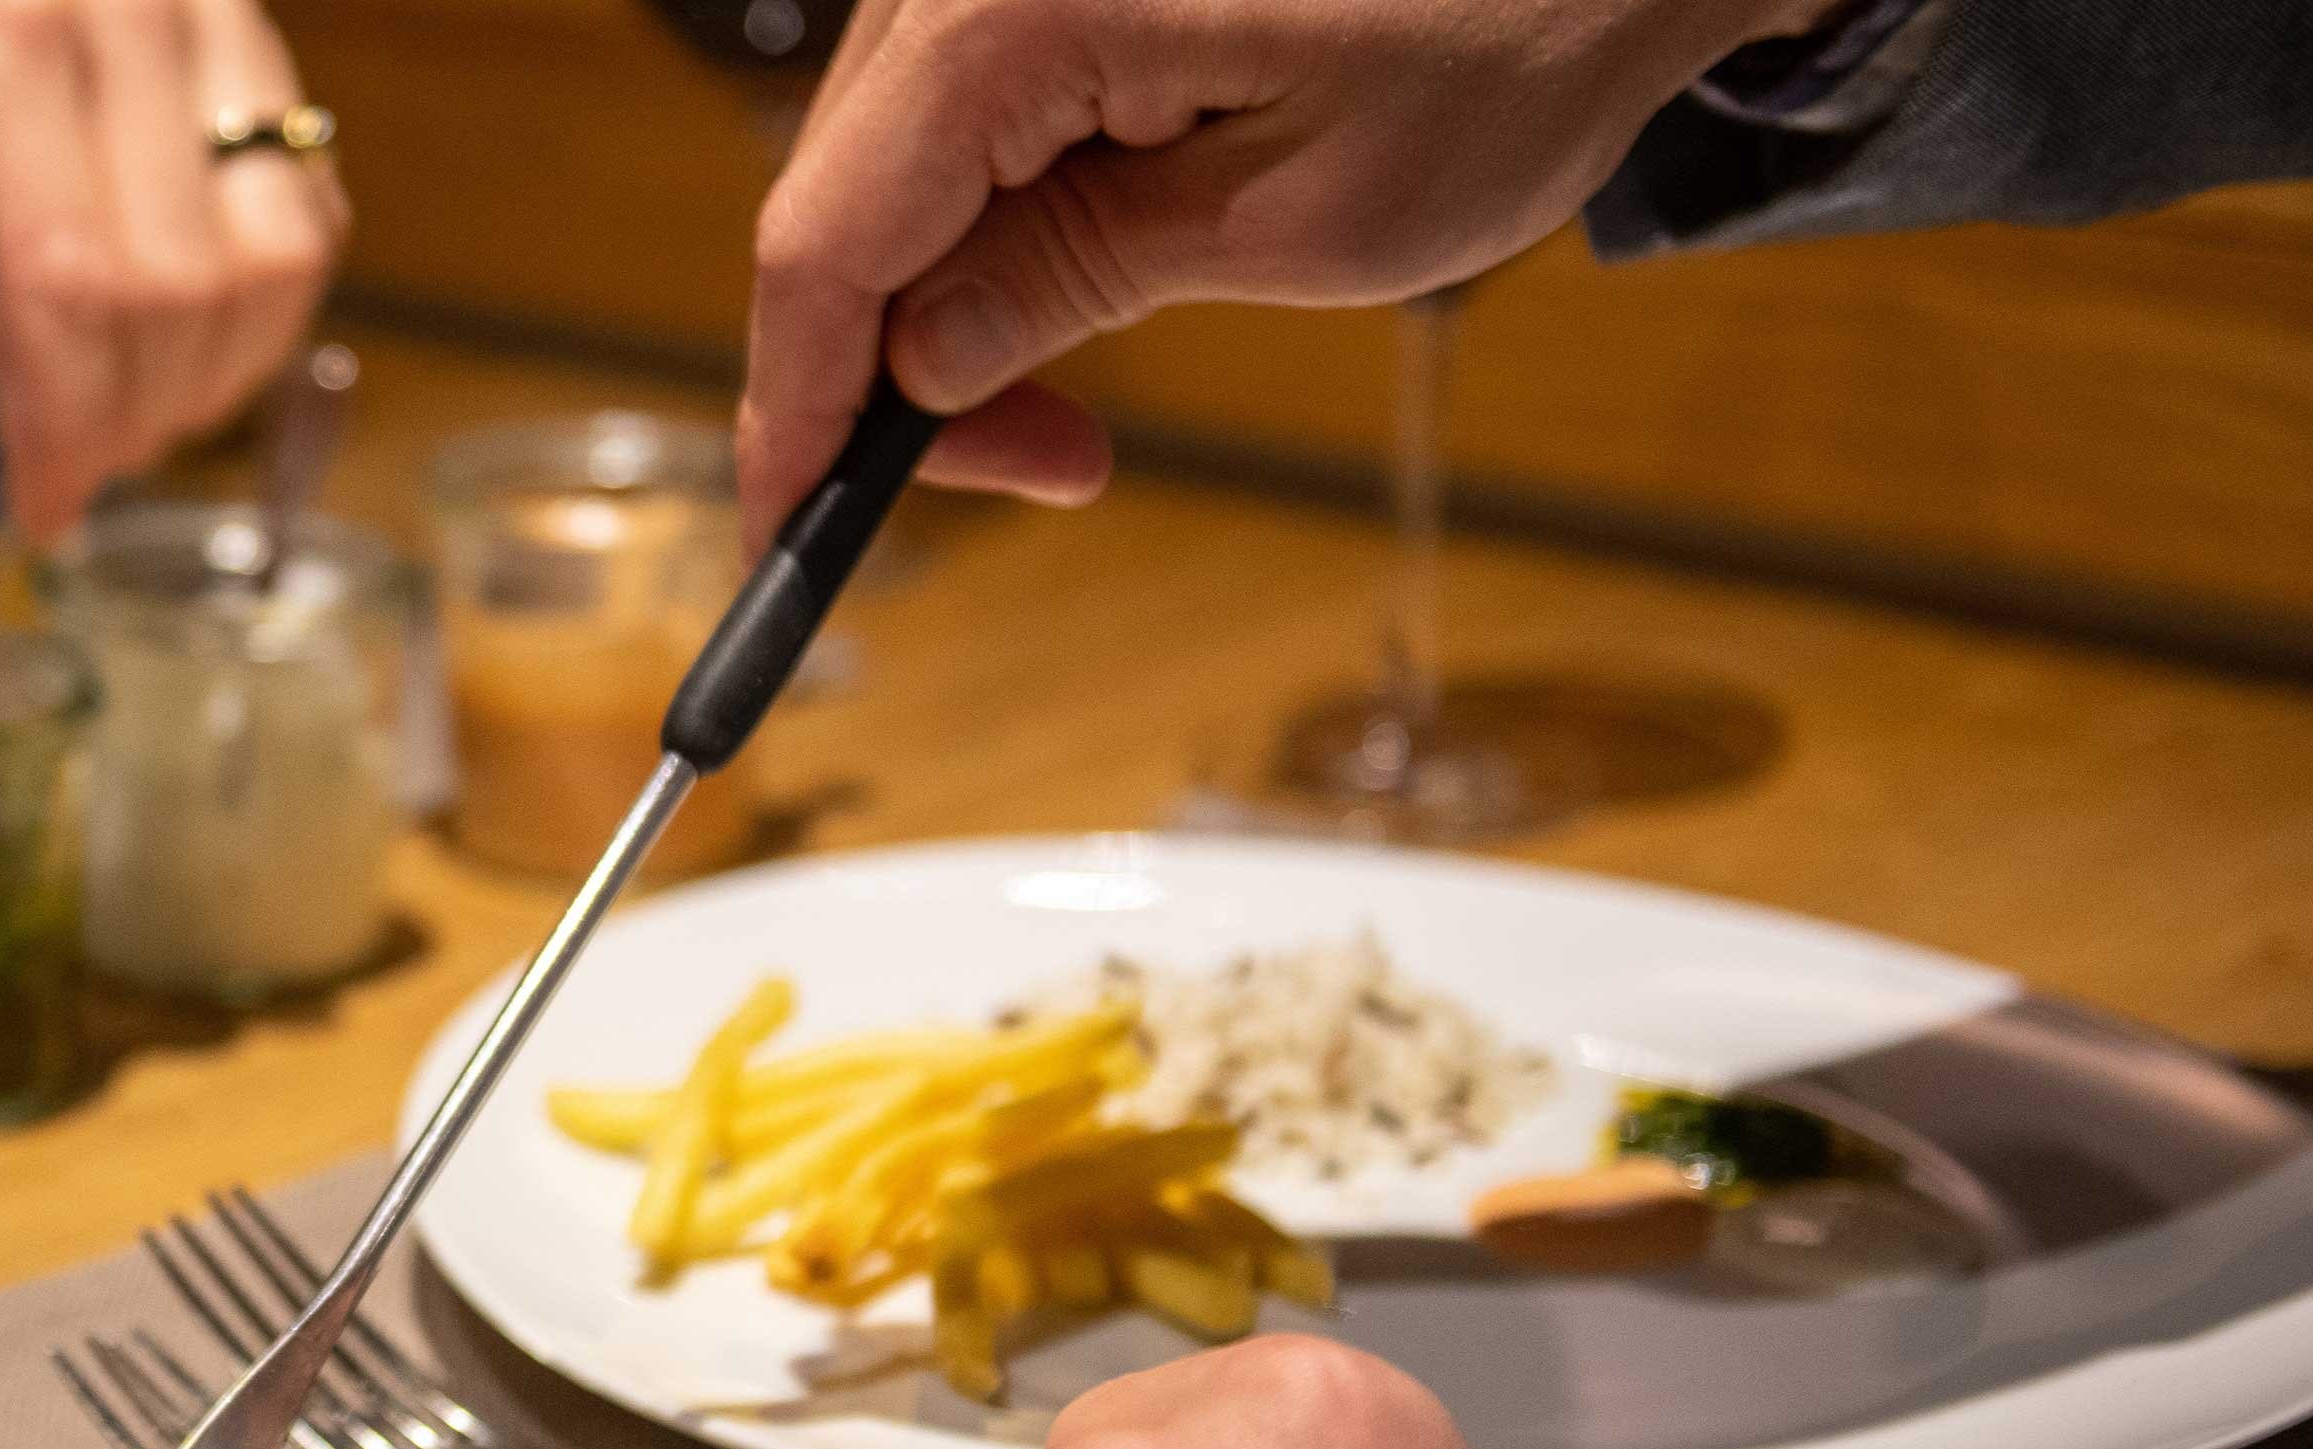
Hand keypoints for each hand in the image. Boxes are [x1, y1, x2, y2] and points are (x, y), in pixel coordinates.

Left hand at [0, 0, 349, 541]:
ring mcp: (215, 17)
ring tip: (138, 406)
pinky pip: (308, 197)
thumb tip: (37, 414)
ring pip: (277, 253)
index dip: (68, 423)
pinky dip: (269, 300)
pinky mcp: (259, 30)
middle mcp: (131, 19)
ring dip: (218, 371)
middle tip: (77, 459)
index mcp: (1, 43)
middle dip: (133, 412)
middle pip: (179, 288)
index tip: (46, 501)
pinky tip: (193, 328)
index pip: (71, 286)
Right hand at [736, 0, 1839, 545]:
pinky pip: (957, 108)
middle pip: (838, 201)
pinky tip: (1073, 277)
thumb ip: (1080, 282)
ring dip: (946, 298)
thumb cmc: (1516, 30)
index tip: (798, 533)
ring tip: (1070, 399)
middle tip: (1038, 470)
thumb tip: (926, 367)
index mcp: (1016, 10)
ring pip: (887, 162)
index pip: (827, 242)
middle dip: (891, 373)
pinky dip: (989, 214)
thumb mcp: (1307, 218)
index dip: (795, 409)